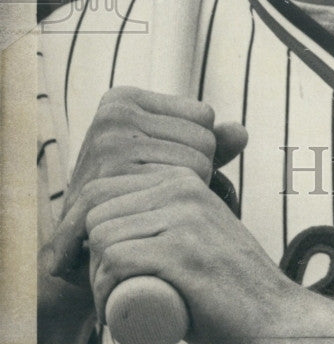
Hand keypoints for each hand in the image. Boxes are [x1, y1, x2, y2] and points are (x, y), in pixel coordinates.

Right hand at [49, 86, 246, 283]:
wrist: (84, 245)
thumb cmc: (134, 192)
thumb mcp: (168, 155)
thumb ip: (208, 140)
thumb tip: (240, 134)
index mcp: (124, 99)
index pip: (204, 116)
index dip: (196, 148)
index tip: (163, 166)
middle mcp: (113, 116)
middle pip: (204, 141)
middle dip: (194, 172)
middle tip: (158, 192)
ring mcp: (107, 148)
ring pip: (197, 169)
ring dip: (184, 194)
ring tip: (153, 205)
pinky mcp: (106, 184)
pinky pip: (178, 194)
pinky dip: (173, 211)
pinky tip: (148, 219)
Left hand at [86, 166, 300, 343]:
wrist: (272, 315)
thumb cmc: (225, 284)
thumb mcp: (197, 230)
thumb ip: (174, 213)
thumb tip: (115, 216)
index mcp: (182, 179)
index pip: (104, 189)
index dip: (85, 231)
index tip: (92, 267)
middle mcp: (183, 188)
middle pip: (98, 212)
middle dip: (88, 255)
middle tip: (107, 291)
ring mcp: (184, 218)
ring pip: (102, 237)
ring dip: (95, 277)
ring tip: (114, 302)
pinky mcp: (182, 251)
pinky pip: (116, 260)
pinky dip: (102, 290)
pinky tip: (114, 309)